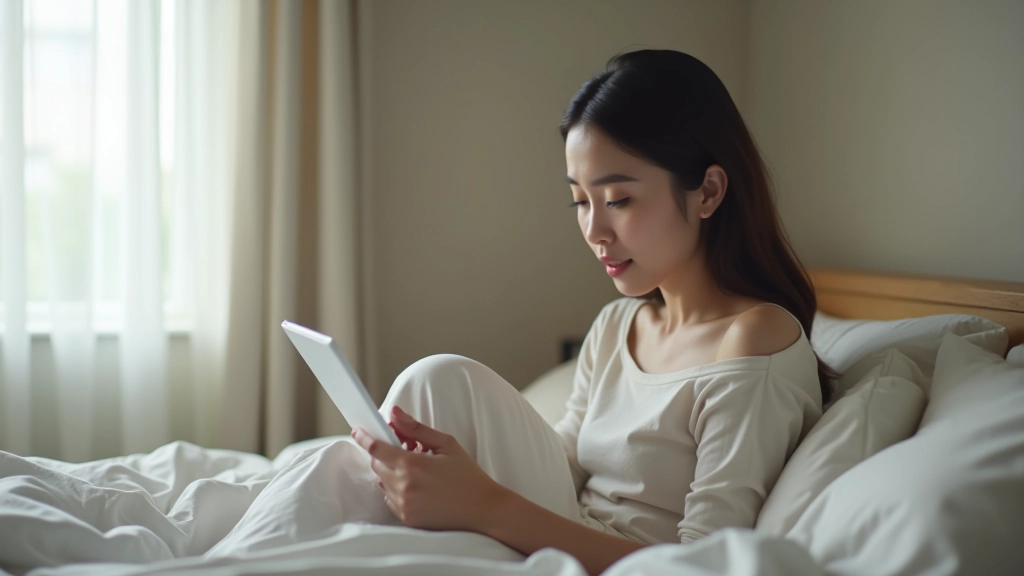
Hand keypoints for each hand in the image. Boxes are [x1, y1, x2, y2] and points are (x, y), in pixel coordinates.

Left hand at [352, 406, 503, 531]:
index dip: (364, 437)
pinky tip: (417, 486)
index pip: (376, 448)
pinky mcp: (406, 518)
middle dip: (383, 454)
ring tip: (415, 468)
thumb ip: (416, 428)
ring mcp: (403, 505)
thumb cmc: (467, 475)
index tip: (358, 431)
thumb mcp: (446, 444)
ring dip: (390, 472)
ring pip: (382, 482)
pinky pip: (389, 499)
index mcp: (412, 465)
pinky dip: (396, 489)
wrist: (481, 509)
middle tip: (404, 448)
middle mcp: (403, 486)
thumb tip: (394, 413)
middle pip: (376, 465)